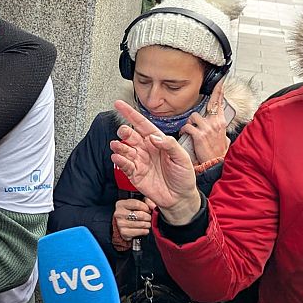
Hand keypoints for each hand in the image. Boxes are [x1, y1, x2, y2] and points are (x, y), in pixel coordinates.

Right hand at [110, 100, 200, 224]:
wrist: (180, 198)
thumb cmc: (184, 176)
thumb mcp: (182, 157)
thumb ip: (169, 144)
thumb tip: (153, 137)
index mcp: (157, 141)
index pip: (141, 124)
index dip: (130, 113)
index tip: (119, 104)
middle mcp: (146, 149)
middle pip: (130, 135)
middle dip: (124, 131)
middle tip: (124, 132)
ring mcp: (139, 161)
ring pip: (123, 149)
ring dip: (119, 146)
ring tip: (118, 146)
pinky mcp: (134, 174)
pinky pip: (123, 164)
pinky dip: (119, 160)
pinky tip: (118, 157)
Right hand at [114, 199, 153, 240]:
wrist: (124, 226)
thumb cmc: (131, 213)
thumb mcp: (137, 204)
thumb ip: (146, 201)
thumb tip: (153, 206)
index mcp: (121, 204)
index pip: (137, 204)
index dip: (146, 207)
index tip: (148, 210)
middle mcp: (119, 214)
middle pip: (140, 215)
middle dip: (148, 217)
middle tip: (149, 217)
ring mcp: (121, 224)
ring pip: (141, 224)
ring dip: (147, 224)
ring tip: (147, 223)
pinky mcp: (124, 232)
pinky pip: (141, 231)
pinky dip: (145, 230)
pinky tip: (144, 229)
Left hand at [180, 81, 229, 160]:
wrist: (215, 165)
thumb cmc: (217, 153)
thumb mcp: (223, 138)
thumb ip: (220, 129)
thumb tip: (219, 125)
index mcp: (221, 122)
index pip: (220, 103)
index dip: (219, 92)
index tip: (219, 82)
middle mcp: (215, 123)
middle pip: (208, 106)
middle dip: (203, 104)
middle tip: (199, 100)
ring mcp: (208, 128)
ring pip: (193, 116)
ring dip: (190, 122)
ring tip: (191, 130)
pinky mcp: (199, 134)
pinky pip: (187, 126)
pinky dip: (184, 130)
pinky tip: (186, 135)